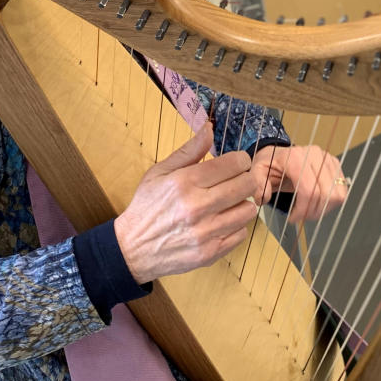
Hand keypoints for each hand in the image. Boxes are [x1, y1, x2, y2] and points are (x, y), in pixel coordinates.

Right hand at [114, 124, 258, 282]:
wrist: (132, 249)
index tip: (236, 164)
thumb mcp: (160, 172)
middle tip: (236, 181)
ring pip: (248, 210)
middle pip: (247, 185)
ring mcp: (206, 232)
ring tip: (228, 203)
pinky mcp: (211, 252)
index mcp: (186, 182)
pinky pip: (241, 233)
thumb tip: (210, 127)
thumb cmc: (147, 206)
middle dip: (246, 179)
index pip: (235, 163)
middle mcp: (198, 207)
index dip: (241, 160)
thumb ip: (189, 150)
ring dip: (242, 204)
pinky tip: (221, 222)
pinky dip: (235, 226)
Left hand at [250, 145, 348, 221]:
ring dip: (323, 208)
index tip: (293, 218)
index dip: (303, 210)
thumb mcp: (257, 171)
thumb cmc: (271, 163)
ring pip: (336, 194)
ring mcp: (327, 159)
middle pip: (325, 194)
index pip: (309, 190)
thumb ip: (257, 184)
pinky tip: (318, 203)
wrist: (281, 154)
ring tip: (309, 210)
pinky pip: (342, 190)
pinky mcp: (335, 165)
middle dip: (313, 212)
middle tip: (301, 217)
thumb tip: (263, 197)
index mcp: (296, 157)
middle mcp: (316, 155)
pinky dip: (331, 202)